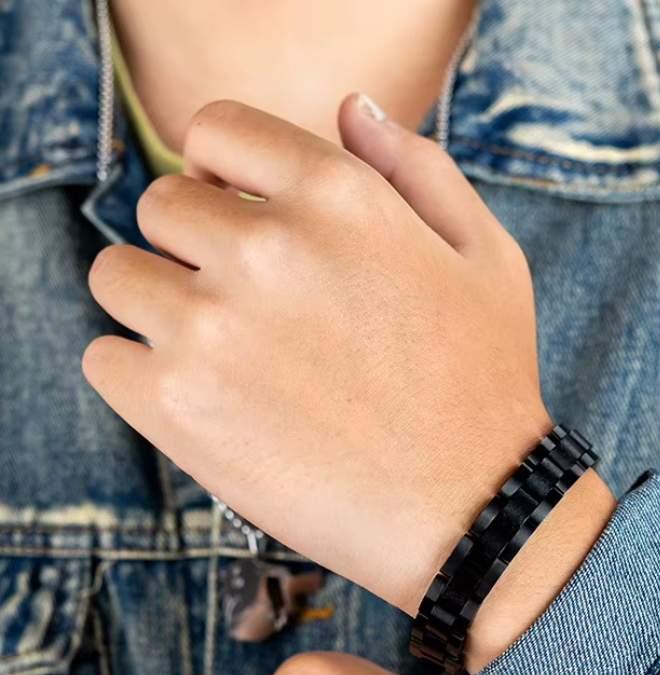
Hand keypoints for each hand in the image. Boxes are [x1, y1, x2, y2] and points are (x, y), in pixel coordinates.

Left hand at [83, 96, 555, 615]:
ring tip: (222, 361)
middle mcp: (266, 247)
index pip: (216, 131)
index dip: (218, 171)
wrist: (475, 513)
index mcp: (338, 195)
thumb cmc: (486, 387)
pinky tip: (204, 405)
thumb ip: (419, 169)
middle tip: (247, 312)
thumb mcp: (488, 257)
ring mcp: (213, 326)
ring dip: (157, 308)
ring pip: (117, 277)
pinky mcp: (177, 405)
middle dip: (193, 248)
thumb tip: (348, 109)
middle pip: (159, 206)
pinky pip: (105, 359)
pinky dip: (140, 378)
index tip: (232, 214)